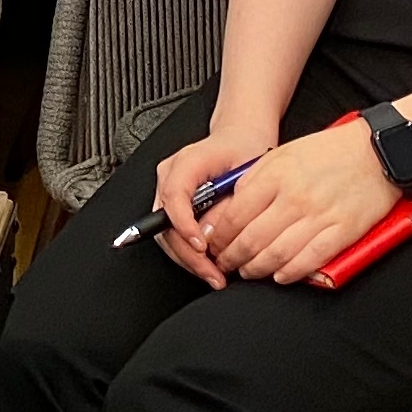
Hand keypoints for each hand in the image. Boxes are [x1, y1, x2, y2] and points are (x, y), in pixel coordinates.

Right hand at [146, 124, 277, 287]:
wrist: (240, 136)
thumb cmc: (245, 149)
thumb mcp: (246, 175)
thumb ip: (228, 206)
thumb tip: (214, 235)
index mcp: (185, 163)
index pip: (174, 197)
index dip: (185, 226)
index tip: (202, 247)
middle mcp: (169, 176)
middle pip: (164, 222)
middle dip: (187, 254)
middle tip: (212, 274)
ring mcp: (167, 189)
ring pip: (165, 232)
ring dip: (187, 258)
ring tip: (213, 275)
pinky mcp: (172, 202)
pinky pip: (172, 232)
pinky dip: (189, 251)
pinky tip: (208, 263)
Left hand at [202, 116, 400, 285]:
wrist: (376, 151)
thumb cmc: (331, 151)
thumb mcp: (282, 153)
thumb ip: (255, 177)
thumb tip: (232, 202)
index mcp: (276, 176)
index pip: (235, 214)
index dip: (219, 235)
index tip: (213, 243)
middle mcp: (294, 198)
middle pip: (252, 238)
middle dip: (232, 257)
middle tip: (224, 263)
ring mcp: (319, 216)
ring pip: (277, 254)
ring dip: (256, 269)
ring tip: (248, 272)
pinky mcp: (342, 231)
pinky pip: (310, 259)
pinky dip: (290, 272)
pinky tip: (279, 276)